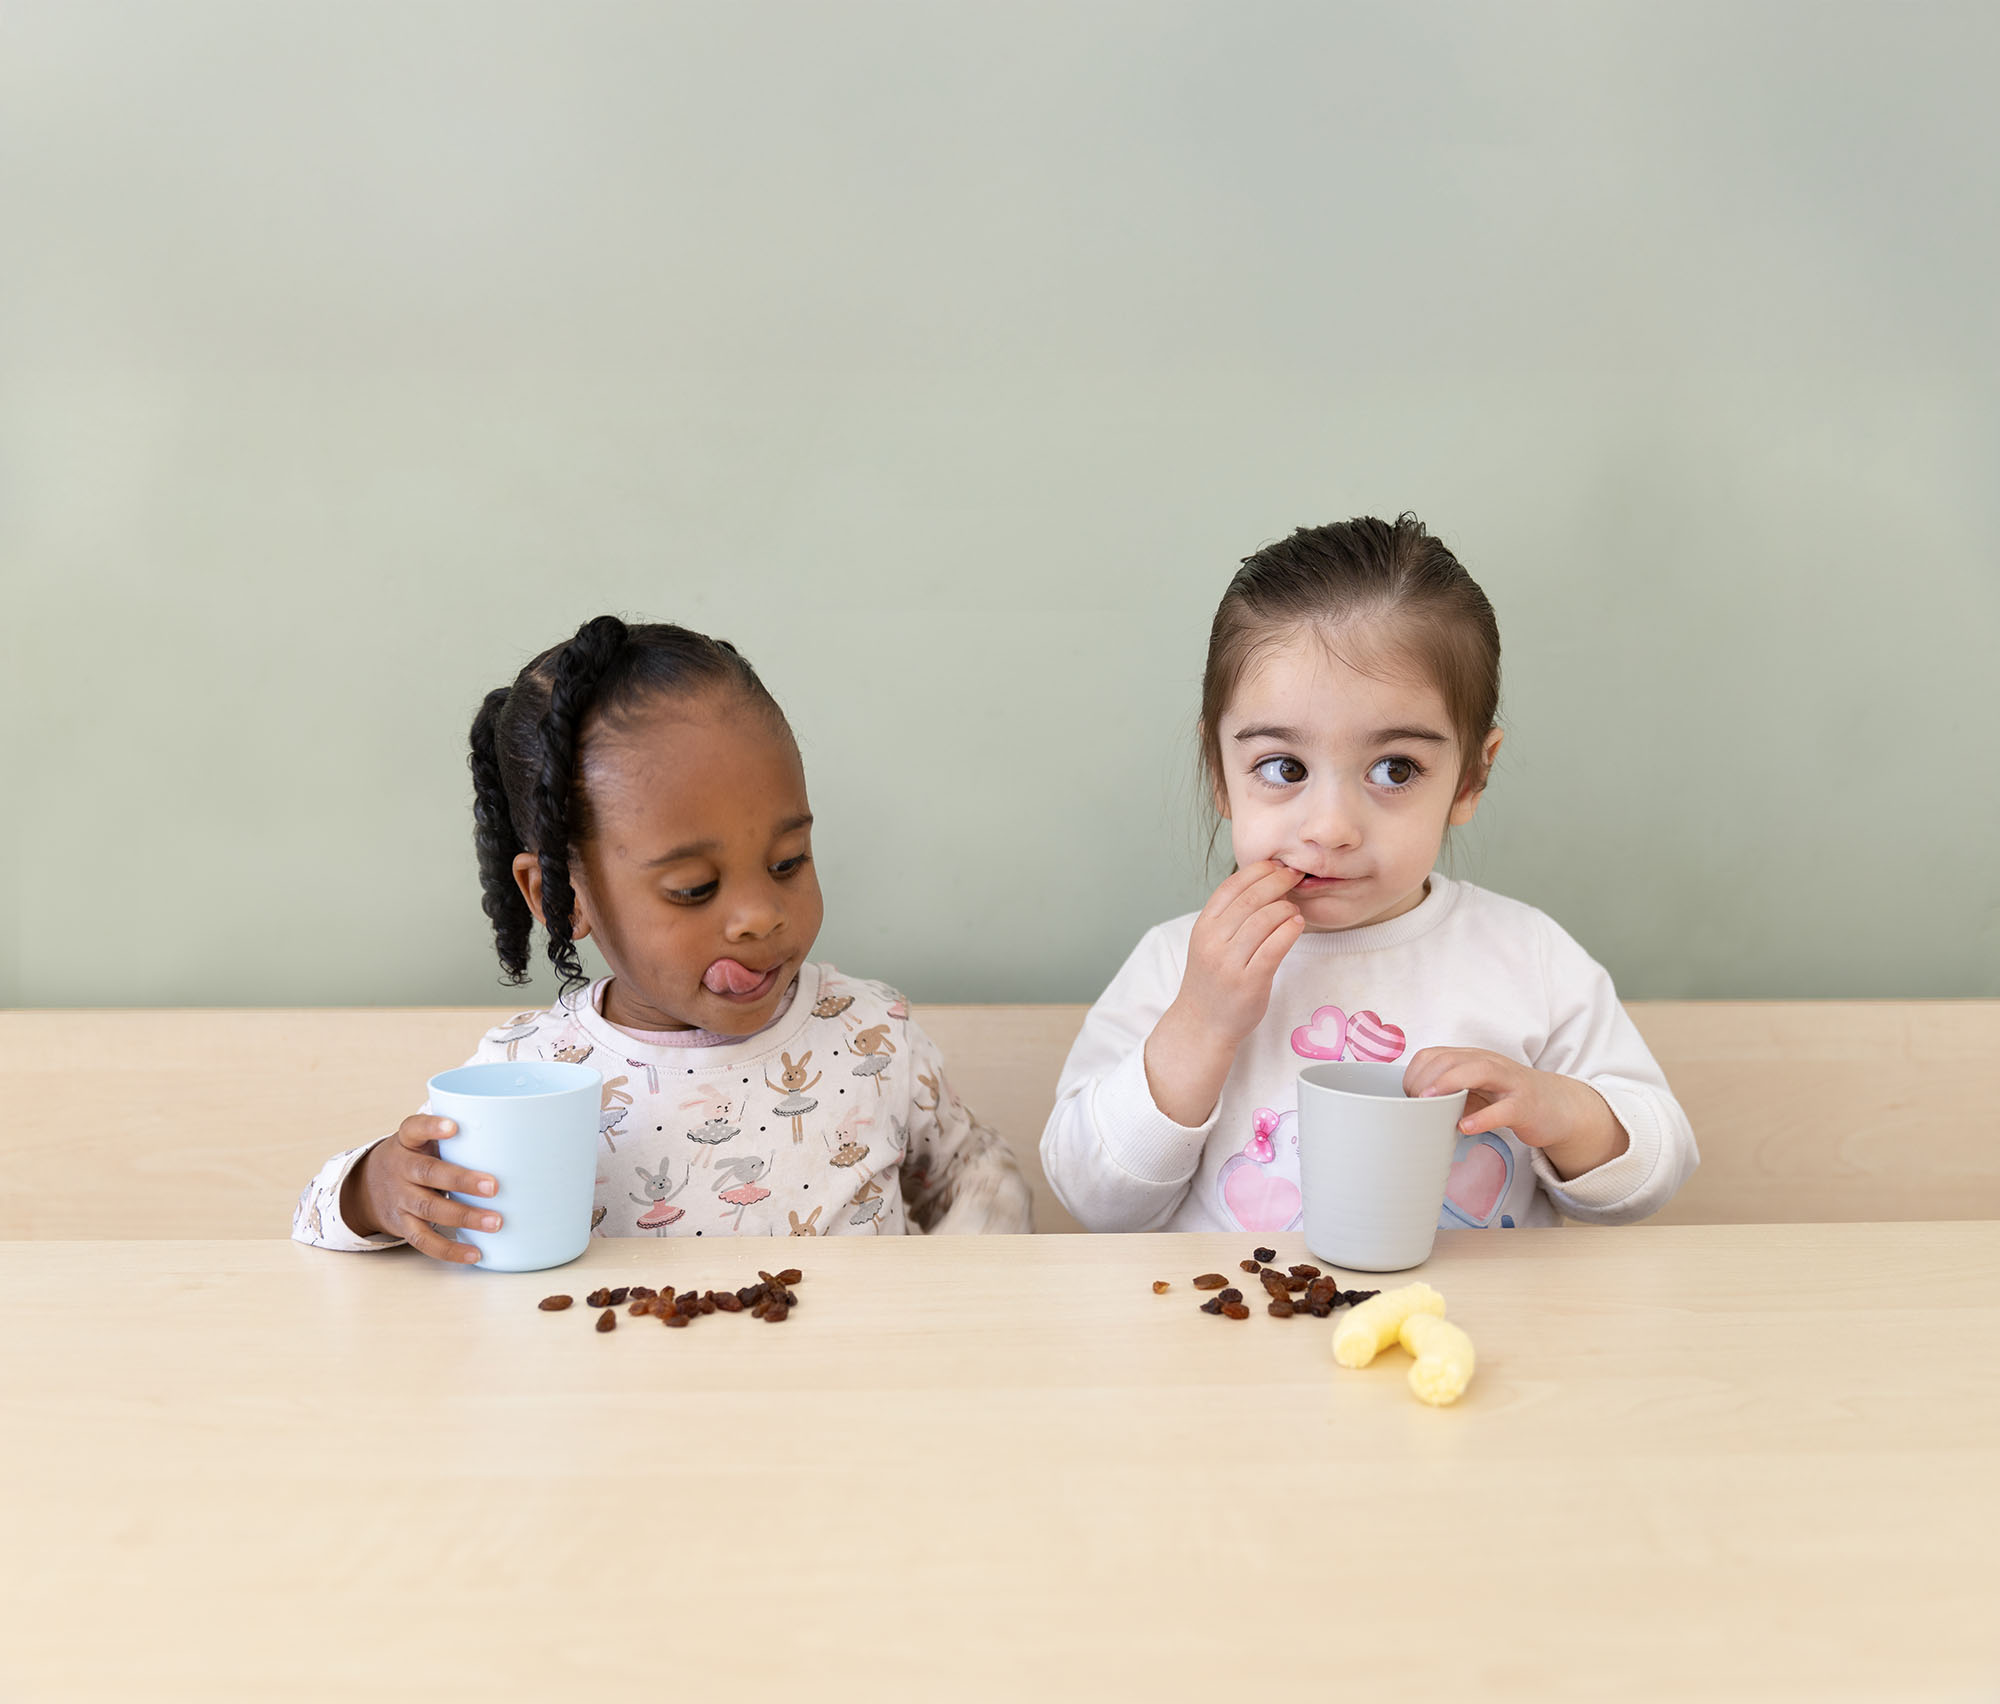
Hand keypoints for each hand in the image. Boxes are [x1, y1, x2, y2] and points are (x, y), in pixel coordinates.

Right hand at [341, 1114, 500, 1262]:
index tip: (454, 1127)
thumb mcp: (421, 1140)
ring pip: (430, 1209)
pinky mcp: (402, 1225)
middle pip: (428, 1173)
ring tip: (495, 1222)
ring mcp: (400, 1198)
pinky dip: (449, 1249)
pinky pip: (424, 1240)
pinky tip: (474, 1252)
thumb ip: (452, 1138)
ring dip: (465, 1217)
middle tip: (493, 1187)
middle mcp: (401, 1169)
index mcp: (407, 1142)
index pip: (414, 1128)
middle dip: (462, 1181)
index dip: (432, 1128)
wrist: (367, 1188)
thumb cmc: (413, 1158)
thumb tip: (509, 1133)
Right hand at [1172, 861, 1305, 1044]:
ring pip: (1264, 920)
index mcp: (1202, 927)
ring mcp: (1229, 963)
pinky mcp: (1249, 982)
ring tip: (1295, 907)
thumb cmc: (1212, 980)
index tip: (1276, 865)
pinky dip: (1289, 930)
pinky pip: (1274, 948)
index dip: (1256, 871)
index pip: (1230, 887)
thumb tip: (1265, 883)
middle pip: (1250, 900)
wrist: (1203, 1023)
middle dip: (1277, 882)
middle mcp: (1213, 942)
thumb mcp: (1209, 942)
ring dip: (1285, 907)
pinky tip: (1297, 924)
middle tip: (1295, 875)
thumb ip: (1229, 917)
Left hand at [1402, 1048, 1628, 1179]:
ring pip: (1479, 1071)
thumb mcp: (1475, 1092)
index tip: (1406, 1095)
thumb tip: (1413, 1109)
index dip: (1415, 1072)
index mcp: (1472, 1059)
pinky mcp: (1526, 1106)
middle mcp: (1490, 1064)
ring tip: (1429, 1101)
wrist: (1558, 1107)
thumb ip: (1449, 1094)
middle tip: (1413, 1101)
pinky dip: (1483, 1118)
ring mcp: (1510, 1083)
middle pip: (1452, 1059)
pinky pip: (1504, 1109)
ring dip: (1449, 1084)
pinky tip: (1465, 1127)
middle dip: (1426, 1078)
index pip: (1435, 1054)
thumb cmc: (1508, 1099)